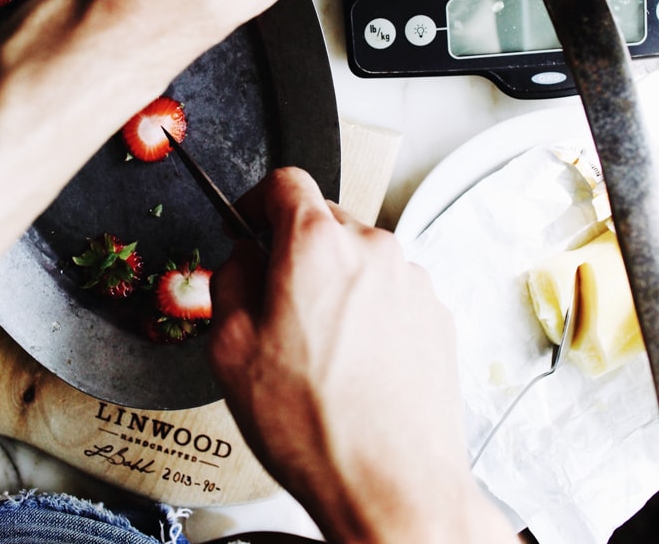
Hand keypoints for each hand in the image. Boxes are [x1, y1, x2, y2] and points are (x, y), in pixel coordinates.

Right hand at [209, 168, 514, 543]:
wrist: (393, 486)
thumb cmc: (315, 425)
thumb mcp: (231, 349)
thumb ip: (229, 280)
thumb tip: (243, 258)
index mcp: (317, 244)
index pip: (286, 181)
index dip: (258, 199)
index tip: (251, 222)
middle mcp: (373, 248)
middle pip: (324, 221)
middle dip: (295, 251)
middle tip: (276, 307)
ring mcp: (411, 280)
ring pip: (359, 259)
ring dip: (335, 284)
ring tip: (320, 352)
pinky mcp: (436, 313)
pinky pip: (390, 291)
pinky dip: (369, 311)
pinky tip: (356, 364)